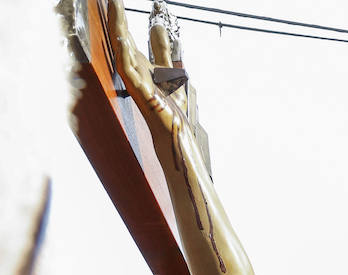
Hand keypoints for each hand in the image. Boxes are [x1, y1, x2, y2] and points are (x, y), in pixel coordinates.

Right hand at [108, 0, 186, 136]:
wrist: (173, 128)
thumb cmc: (169, 103)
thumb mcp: (168, 69)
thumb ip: (161, 49)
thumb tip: (156, 25)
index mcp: (138, 62)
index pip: (125, 33)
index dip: (120, 15)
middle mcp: (132, 67)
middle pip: (121, 36)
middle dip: (115, 16)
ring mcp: (133, 78)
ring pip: (122, 49)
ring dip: (117, 29)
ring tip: (114, 8)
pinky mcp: (138, 90)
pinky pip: (128, 70)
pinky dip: (124, 54)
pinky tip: (123, 40)